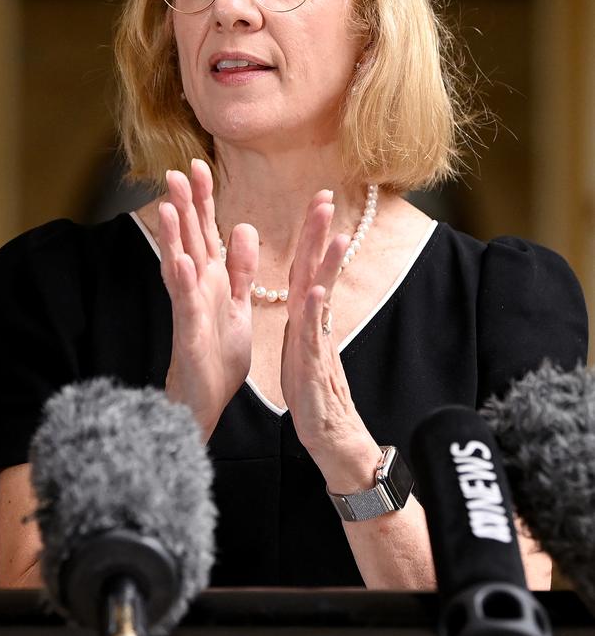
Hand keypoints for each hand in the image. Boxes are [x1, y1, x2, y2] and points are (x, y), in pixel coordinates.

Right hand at [158, 159, 257, 438]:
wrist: (207, 398)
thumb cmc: (218, 352)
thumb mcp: (237, 302)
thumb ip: (239, 267)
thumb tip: (241, 226)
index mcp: (211, 278)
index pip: (206, 230)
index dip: (203, 199)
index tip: (200, 165)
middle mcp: (196, 287)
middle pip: (189, 239)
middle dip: (183, 206)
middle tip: (176, 171)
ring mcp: (189, 309)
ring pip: (180, 265)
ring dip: (174, 237)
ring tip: (170, 208)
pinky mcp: (190, 333)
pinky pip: (187, 305)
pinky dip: (183, 283)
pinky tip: (180, 261)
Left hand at [281, 192, 379, 485]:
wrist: (329, 436)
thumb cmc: (312, 393)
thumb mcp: (302, 345)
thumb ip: (305, 316)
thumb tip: (308, 288)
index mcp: (305, 317)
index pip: (307, 266)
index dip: (310, 233)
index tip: (317, 200)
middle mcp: (314, 324)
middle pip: (317, 271)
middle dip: (320, 233)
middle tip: (326, 198)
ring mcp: (316, 343)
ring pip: (321, 297)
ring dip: (326, 265)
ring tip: (334, 234)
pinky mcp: (313, 367)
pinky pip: (314, 336)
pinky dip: (315, 312)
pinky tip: (316, 291)